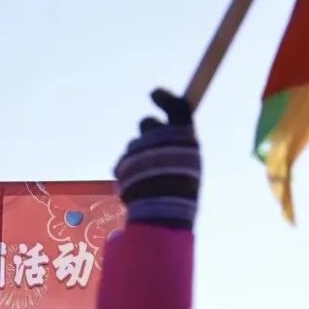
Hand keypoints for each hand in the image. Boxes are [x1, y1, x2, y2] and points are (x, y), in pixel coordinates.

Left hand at [114, 88, 199, 226]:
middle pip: (147, 123)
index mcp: (183, 137)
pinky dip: (128, 171)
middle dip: (148, 133)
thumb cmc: (180, 192)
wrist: (161, 216)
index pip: (176, 106)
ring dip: (138, 156)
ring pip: (134, 145)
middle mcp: (160, 139)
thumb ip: (173, 145)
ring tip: (149, 178)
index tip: (154, 93)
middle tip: (152, 147)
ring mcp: (139, 150)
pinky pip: (123, 162)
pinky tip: (138, 186)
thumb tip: (159, 126)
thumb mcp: (186, 165)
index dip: (164, 97)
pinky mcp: (122, 163)